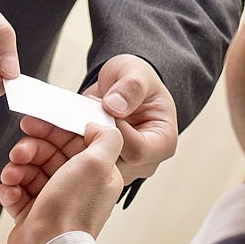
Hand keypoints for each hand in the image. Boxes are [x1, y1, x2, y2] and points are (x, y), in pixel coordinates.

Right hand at [0, 118, 122, 243]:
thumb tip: (96, 125)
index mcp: (95, 173)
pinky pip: (17, 190)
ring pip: (30, 169)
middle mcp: (75, 186)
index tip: (36, 122)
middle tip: (20, 151)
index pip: (72, 140)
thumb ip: (106, 137)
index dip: (53, 129)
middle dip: (30, 148)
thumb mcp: (99, 165)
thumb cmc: (72, 212)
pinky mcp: (33, 213)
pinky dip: (11, 188)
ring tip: (13, 175)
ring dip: (17, 168)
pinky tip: (11, 191)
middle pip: (48, 152)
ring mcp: (54, 199)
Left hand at [84, 54, 177, 183]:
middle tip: (91, 110)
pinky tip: (80, 128)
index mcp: (164, 141)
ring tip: (87, 117)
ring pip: (102, 170)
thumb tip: (114, 106)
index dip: (117, 131)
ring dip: (88, 144)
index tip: (105, 108)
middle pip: (120, 165)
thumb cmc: (136, 81)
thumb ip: (130, 87)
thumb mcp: (136, 72)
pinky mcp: (109, 168)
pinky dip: (81, 149)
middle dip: (100, 138)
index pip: (138, 150)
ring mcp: (128, 167)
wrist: (123, 87)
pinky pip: (91, 168)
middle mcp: (148, 160)